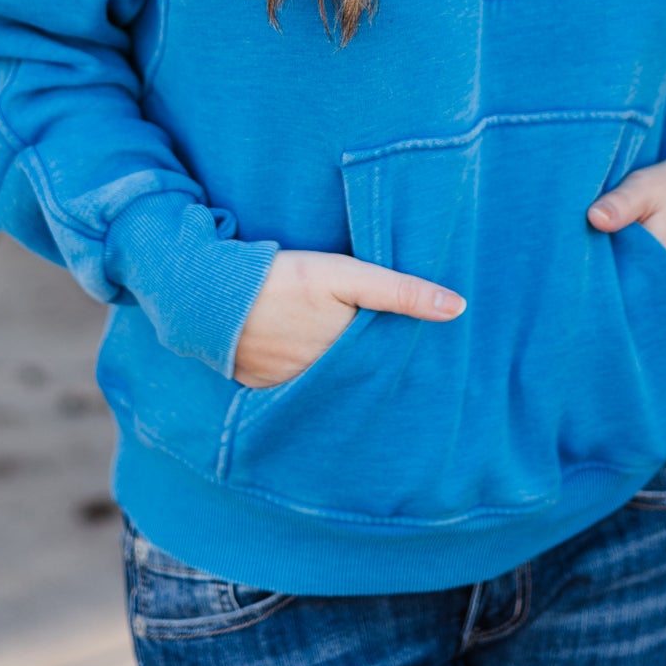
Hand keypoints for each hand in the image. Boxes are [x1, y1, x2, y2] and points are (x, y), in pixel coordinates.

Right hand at [232, 250, 465, 389]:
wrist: (207, 292)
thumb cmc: (282, 276)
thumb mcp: (345, 275)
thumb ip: (400, 291)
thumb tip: (458, 308)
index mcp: (342, 360)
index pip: (381, 370)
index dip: (397, 365)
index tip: (419, 364)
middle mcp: (315, 383)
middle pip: (351, 382)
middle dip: (366, 377)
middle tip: (384, 365)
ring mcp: (282, 389)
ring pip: (320, 387)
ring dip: (332, 380)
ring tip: (344, 364)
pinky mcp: (255, 386)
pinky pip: (287, 391)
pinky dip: (299, 382)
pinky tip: (304, 364)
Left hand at [586, 157, 665, 294]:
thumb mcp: (647, 185)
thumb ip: (620, 203)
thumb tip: (594, 218)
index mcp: (662, 263)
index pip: (619, 290)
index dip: (597, 283)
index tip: (577, 272)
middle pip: (634, 302)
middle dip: (612, 291)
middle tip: (588, 274)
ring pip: (650, 305)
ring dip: (632, 293)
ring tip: (613, 273)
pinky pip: (665, 302)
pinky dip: (650, 292)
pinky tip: (635, 275)